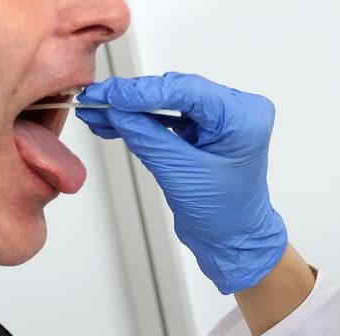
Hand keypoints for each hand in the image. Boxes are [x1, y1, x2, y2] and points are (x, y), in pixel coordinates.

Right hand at [76, 73, 287, 294]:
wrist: (234, 239)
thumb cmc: (224, 215)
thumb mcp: (181, 174)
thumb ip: (147, 137)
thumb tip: (116, 110)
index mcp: (243, 119)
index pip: (188, 90)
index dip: (144, 91)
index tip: (109, 95)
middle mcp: (238, 111)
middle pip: (178, 92)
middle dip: (134, 99)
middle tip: (95, 102)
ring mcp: (223, 119)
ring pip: (171, 102)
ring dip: (134, 110)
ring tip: (98, 114)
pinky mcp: (208, 129)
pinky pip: (172, 116)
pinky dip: (144, 121)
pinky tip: (116, 123)